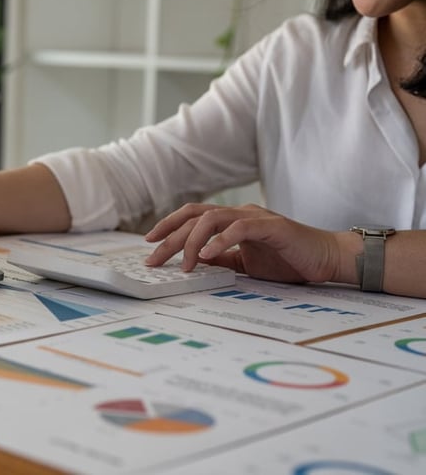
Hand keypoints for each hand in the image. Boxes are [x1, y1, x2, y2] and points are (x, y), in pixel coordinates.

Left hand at [143, 203, 342, 283]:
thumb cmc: (289, 260)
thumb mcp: (246, 264)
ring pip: (211, 218)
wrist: (326, 259)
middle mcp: (239, 214)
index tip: (149, 243)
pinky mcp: (271, 225)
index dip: (168, 226)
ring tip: (183, 263)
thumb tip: (194, 261)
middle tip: (153, 257)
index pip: (192, 217)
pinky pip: (239, 228)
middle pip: (194, 216)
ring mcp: (254, 217)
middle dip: (169, 236)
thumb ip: (222, 259)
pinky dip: (221, 240)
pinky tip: (208, 255)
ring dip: (192, 240)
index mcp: (231, 221)